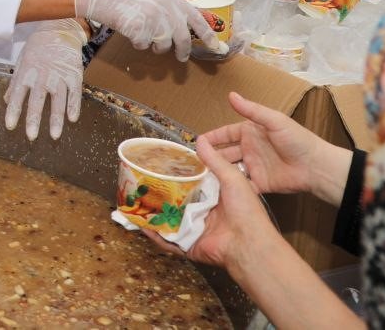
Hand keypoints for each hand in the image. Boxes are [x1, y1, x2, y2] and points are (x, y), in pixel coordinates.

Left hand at [3, 19, 84, 139]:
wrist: (58, 28)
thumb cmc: (37, 47)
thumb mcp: (22, 61)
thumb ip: (15, 82)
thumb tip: (6, 101)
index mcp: (27, 72)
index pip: (17, 95)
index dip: (13, 110)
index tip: (10, 126)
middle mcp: (42, 75)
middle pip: (37, 100)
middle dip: (34, 119)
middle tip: (31, 136)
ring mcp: (59, 75)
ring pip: (57, 99)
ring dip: (56, 118)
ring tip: (54, 135)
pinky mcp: (74, 74)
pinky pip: (75, 93)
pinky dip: (74, 106)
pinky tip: (72, 119)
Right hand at [74, 0, 215, 60]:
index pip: (198, 20)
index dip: (209, 36)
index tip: (217, 48)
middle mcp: (166, 9)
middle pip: (183, 39)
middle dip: (183, 51)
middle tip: (181, 57)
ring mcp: (153, 20)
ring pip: (163, 45)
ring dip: (156, 46)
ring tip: (146, 37)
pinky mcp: (139, 30)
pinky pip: (143, 45)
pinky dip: (138, 43)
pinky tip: (130, 31)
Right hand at [142, 133, 282, 271]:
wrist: (247, 243)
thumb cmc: (245, 210)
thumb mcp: (232, 178)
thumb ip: (215, 160)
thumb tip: (199, 140)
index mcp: (215, 196)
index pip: (192, 183)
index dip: (178, 175)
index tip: (162, 164)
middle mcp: (203, 212)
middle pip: (177, 200)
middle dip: (162, 194)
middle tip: (143, 182)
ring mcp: (194, 229)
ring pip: (169, 219)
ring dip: (154, 213)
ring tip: (136, 202)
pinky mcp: (188, 244)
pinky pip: (168, 239)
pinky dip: (155, 234)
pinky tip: (141, 226)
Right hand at [198, 92, 348, 202]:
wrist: (315, 167)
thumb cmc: (296, 140)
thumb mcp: (274, 121)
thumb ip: (252, 110)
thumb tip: (230, 95)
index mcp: (251, 132)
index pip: (225, 134)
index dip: (212, 137)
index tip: (196, 142)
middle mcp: (249, 149)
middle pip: (224, 152)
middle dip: (210, 156)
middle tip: (193, 162)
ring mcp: (253, 167)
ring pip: (229, 169)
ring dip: (217, 171)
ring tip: (200, 176)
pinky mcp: (259, 183)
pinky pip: (241, 184)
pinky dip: (230, 186)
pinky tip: (217, 188)